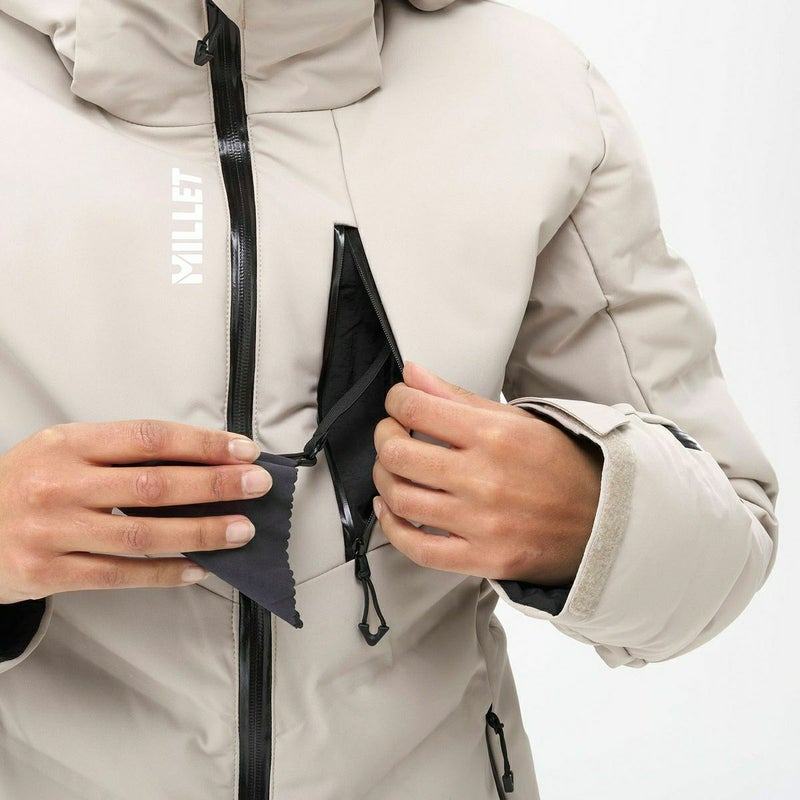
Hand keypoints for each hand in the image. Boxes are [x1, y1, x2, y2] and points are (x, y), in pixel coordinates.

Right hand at [0, 420, 272, 603]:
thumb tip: (198, 462)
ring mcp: (53, 530)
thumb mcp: (62, 452)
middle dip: (215, 484)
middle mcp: (60, 484)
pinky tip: (198, 568)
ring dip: (201, 531)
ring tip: (240, 530)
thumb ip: (120, 454)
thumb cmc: (24, 486)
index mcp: (68, 444)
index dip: (202, 444)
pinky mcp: (49, 571)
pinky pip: (120, 574)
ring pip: (142, 533)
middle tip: (256, 485)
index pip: (149, 438)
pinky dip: (164, 572)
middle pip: (154, 484)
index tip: (242, 450)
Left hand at [372, 363, 602, 585]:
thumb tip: (412, 374)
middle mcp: (484, 478)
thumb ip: (458, 397)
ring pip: (400, 497)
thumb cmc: (561, 466)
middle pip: (398, 452)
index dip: (396, 400)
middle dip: (384, 436)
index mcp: (494, 436)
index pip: (416, 408)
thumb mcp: (516, 420)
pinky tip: (390, 510)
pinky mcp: (480, 558)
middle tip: (391, 433)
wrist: (605, 521)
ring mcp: (481, 522)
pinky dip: (392, 527)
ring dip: (383, 477)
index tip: (398, 402)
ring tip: (392, 468)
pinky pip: (416, 547)